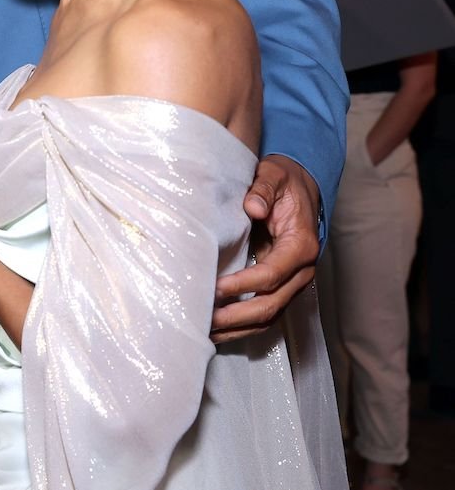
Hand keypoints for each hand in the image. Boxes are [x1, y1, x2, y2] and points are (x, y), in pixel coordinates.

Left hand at [211, 155, 320, 342]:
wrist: (301, 189)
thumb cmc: (285, 183)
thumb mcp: (274, 176)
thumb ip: (263, 190)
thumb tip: (253, 207)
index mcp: (301, 246)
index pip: (271, 274)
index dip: (243, 284)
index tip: (215, 289)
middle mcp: (301, 271)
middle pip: (270, 304)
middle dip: (236, 316)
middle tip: (204, 318)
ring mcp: (293, 283)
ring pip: (268, 316)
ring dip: (237, 327)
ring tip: (205, 331)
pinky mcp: (282, 287)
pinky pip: (265, 314)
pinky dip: (242, 325)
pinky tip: (218, 330)